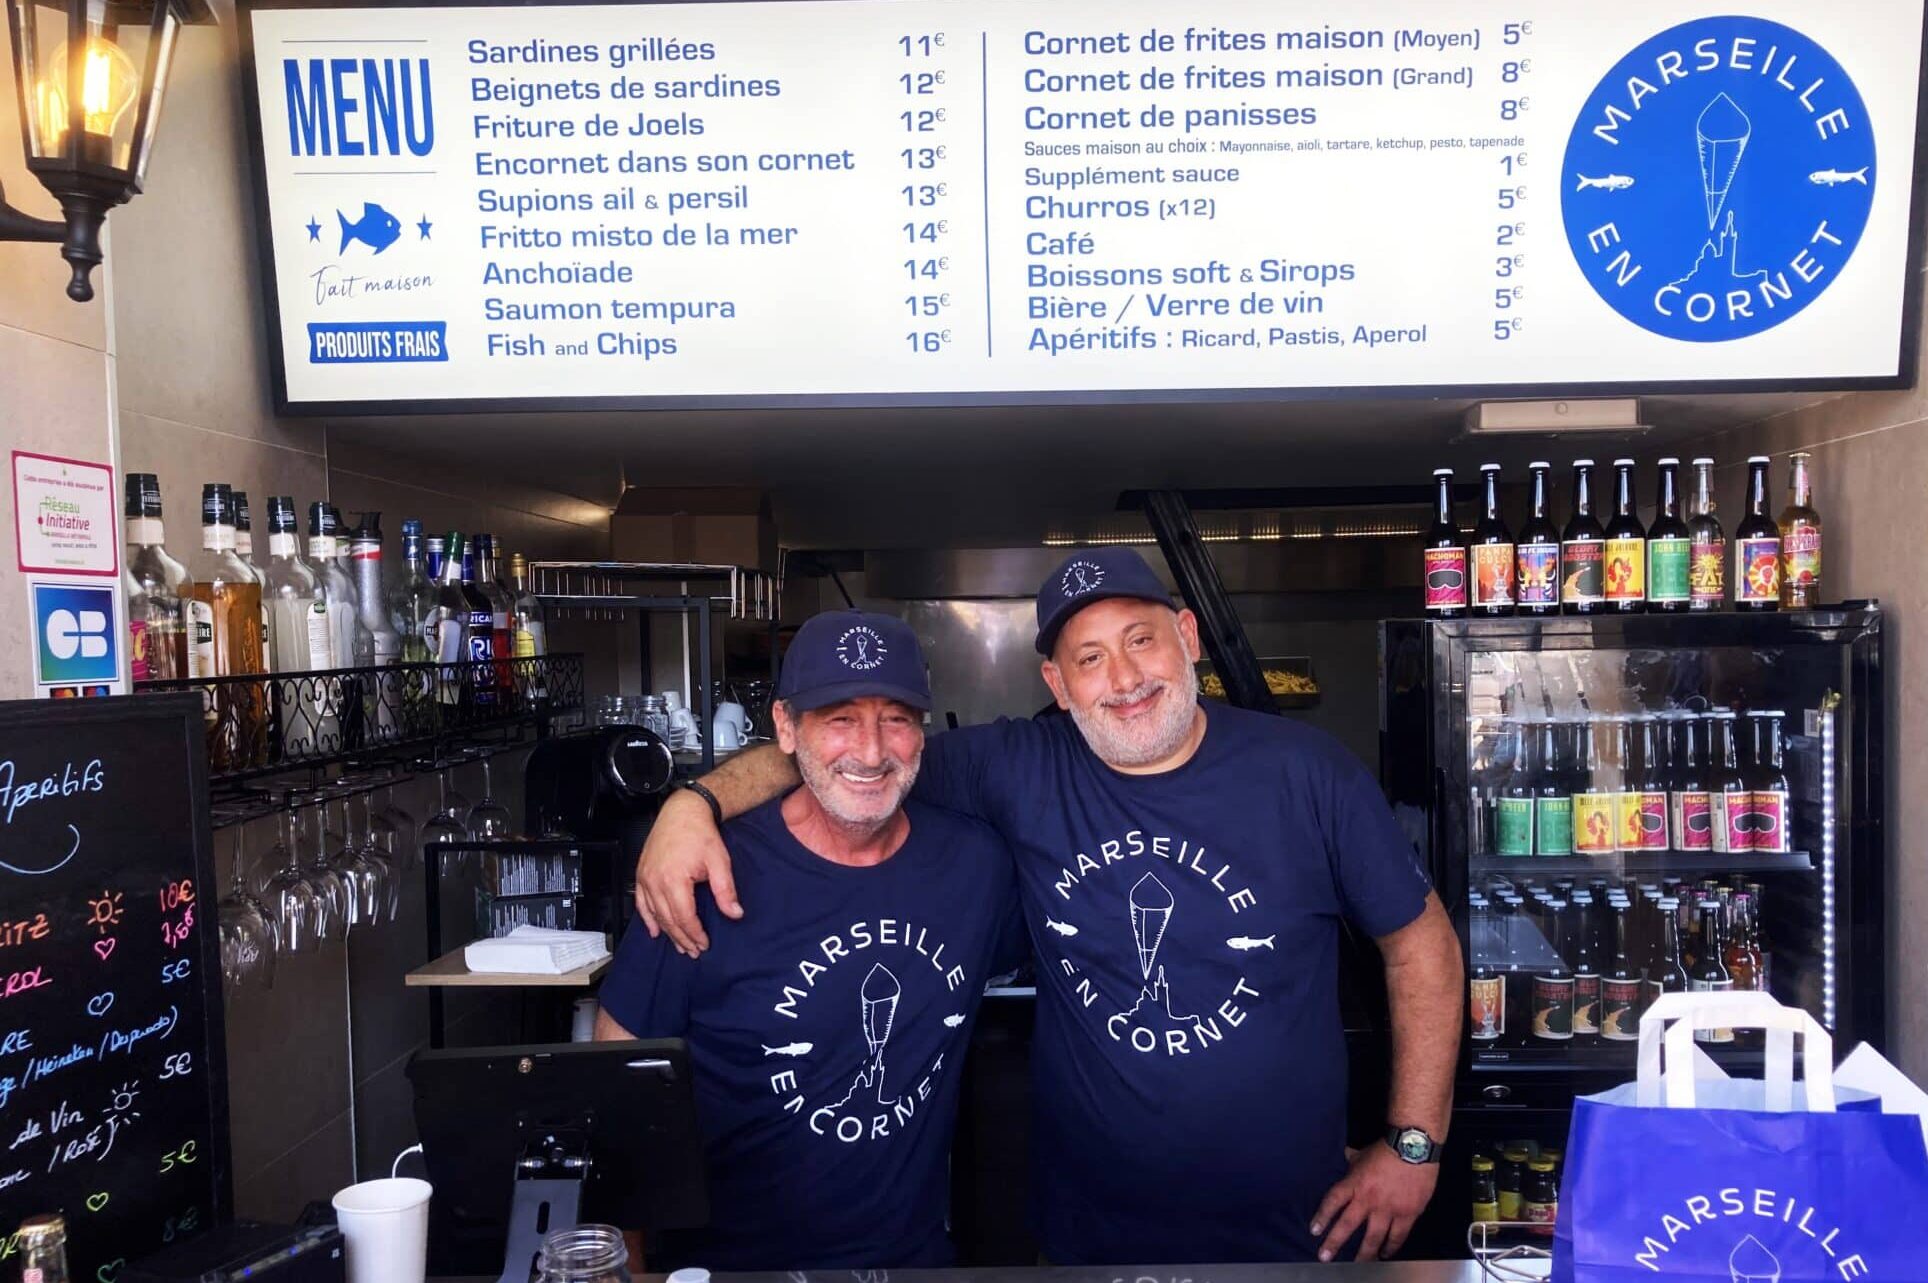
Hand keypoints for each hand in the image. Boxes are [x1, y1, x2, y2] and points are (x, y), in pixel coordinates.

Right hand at [634, 790, 741, 955]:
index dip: (694, 933)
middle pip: (668, 920)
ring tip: (680, 946)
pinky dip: (647, 919)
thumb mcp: (719, 861)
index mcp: (674, 879)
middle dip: (682, 938)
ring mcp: (645, 878)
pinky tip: (655, 931)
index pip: (684, 917)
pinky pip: (641, 903)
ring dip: (668, 932)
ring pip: (655, 914)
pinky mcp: (641, 874)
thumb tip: (735, 913)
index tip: (704, 944)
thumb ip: (726, 890)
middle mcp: (655, 881)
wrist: (682, 811)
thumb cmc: (700, 834)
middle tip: (694, 951)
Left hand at [1310, 1142, 1437, 1261]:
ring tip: (1359, 1265)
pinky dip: (1391, 1247)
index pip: (1333, 1201)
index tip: (1314, 1231)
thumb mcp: (1363, 1153)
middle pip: (1347, 1224)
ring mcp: (1388, 1208)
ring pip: (1373, 1237)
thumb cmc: (1385, 1150)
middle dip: (1334, 1242)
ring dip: (1365, 1253)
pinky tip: (1386, 1254)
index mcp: (1354, 1183)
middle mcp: (1368, 1199)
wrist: (1414, 1147)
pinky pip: (1398, 1236)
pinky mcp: (1407, 1214)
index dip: (1322, 1217)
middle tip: (1325, 1257)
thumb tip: (1345, 1155)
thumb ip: (1353, 1160)